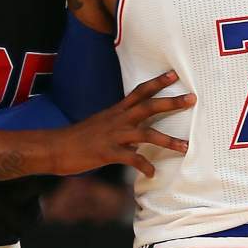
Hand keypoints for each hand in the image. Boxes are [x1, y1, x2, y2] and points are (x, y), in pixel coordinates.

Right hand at [51, 70, 193, 177]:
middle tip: (192, 98)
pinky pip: (132, 158)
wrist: (55, 147)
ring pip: (146, 133)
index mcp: (116, 111)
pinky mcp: (108, 152)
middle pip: (148, 106)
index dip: (157, 82)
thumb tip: (137, 136)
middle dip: (171, 102)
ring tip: (185, 147)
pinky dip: (144, 166)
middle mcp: (117, 119)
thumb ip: (120, 127)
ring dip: (168, 140)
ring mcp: (113, 135)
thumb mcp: (101, 126)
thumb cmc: (78, 138)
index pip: (139, 92)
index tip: (174, 75)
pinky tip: (152, 173)